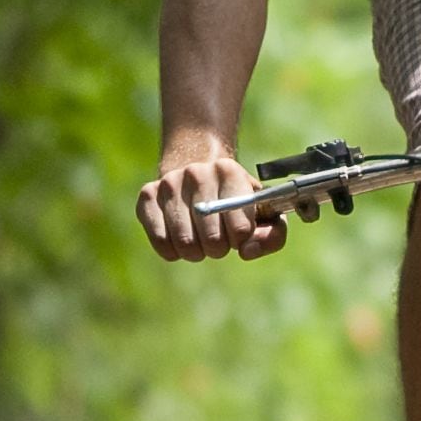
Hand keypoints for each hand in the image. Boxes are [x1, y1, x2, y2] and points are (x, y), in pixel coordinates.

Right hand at [136, 137, 286, 262]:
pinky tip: (179, 239)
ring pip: (185, 243)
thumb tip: (247, 251)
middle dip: (218, 248)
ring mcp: (169, 183)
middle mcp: (197, 173)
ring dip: (195, 251)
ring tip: (199, 239)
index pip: (240, 229)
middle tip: (217, 240)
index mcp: (229, 171)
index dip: (241, 240)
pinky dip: (172, 250)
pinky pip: (160, 240)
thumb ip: (272, 235)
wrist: (197, 169)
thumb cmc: (235, 198)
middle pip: (212, 239)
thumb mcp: (264, 210)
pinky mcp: (147, 195)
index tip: (238, 234)